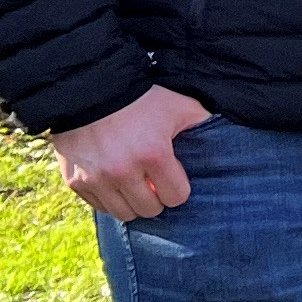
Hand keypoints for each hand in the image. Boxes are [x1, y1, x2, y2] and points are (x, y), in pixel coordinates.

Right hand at [51, 83, 212, 221]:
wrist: (88, 88)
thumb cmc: (141, 97)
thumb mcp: (179, 105)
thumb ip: (203, 123)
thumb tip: (227, 137)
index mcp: (154, 153)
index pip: (177, 197)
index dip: (178, 189)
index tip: (173, 179)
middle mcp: (123, 170)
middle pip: (150, 210)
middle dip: (156, 199)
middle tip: (154, 184)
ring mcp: (96, 177)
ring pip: (123, 213)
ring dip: (132, 202)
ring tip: (134, 185)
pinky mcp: (74, 181)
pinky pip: (99, 206)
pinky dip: (108, 198)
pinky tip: (113, 182)